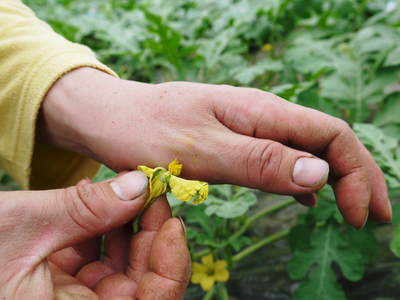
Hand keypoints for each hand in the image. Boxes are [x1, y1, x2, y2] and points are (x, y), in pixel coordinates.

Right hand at [0, 171, 188, 298]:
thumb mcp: (24, 228)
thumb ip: (87, 209)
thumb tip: (138, 186)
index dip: (170, 265)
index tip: (172, 220)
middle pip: (142, 284)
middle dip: (150, 235)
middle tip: (150, 191)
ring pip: (122, 269)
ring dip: (127, 226)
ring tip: (124, 189)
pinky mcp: (58, 287)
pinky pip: (96, 260)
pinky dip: (102, 229)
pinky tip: (98, 199)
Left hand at [41, 68, 391, 227]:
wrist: (110, 116)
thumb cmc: (145, 129)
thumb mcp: (201, 149)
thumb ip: (259, 161)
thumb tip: (320, 173)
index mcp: (259, 112)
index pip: (330, 135)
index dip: (355, 172)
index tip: (359, 214)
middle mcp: (260, 116)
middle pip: (325, 141)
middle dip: (357, 176)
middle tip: (371, 217)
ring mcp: (247, 127)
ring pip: (304, 150)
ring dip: (334, 179)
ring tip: (349, 211)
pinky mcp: (233, 140)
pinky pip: (278, 157)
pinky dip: (300, 179)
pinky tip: (304, 200)